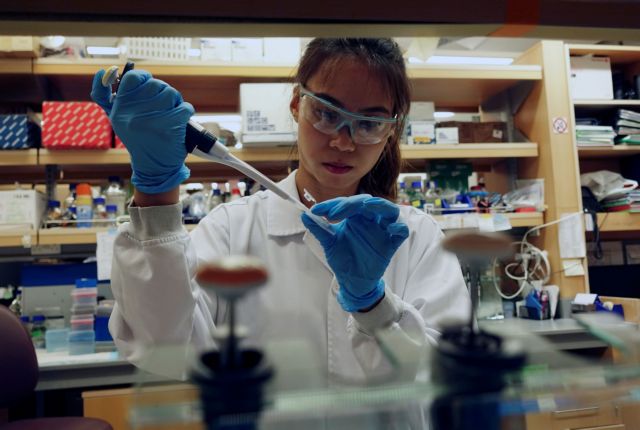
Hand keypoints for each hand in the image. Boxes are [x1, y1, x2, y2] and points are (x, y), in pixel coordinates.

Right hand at [90, 69, 193, 193]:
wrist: (153, 168)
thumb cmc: (138, 139)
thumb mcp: (117, 119)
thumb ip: (105, 96)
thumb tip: (104, 72)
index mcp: (120, 110)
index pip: (132, 78)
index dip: (144, 78)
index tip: (149, 85)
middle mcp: (133, 114)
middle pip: (156, 85)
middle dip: (163, 92)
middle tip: (162, 106)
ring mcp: (152, 120)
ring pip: (172, 94)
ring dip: (175, 102)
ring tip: (171, 113)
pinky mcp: (171, 127)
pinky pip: (185, 107)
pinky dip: (186, 112)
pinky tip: (180, 121)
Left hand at [301, 195, 408, 311]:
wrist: (352, 281)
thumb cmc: (343, 259)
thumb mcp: (329, 243)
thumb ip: (319, 229)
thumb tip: (303, 214)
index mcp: (356, 216)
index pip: (348, 203)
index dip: (333, 204)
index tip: (317, 211)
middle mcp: (370, 220)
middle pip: (368, 202)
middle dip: (351, 204)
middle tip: (334, 213)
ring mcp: (382, 230)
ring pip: (389, 210)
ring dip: (379, 205)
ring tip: (365, 206)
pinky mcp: (392, 243)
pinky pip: (402, 231)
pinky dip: (398, 227)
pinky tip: (389, 228)